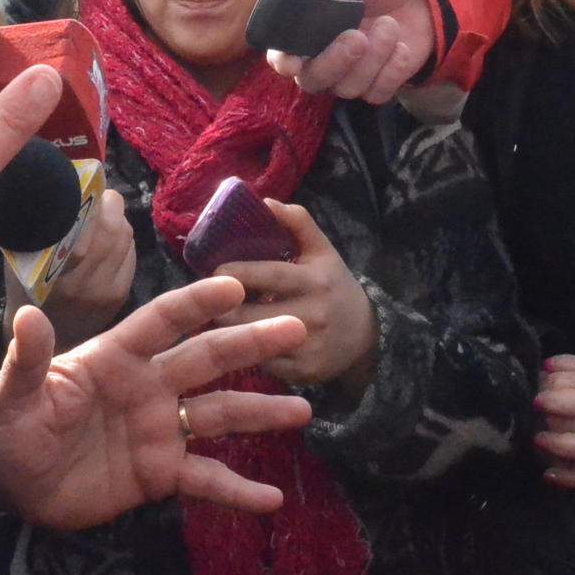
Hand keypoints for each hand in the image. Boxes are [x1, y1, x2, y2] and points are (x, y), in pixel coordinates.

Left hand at [0, 275, 312, 529]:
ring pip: (218, 414)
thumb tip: (29, 316)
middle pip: (206, 359)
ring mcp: (159, 430)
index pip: (162, 321)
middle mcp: (148, 386)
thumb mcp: (14, 396)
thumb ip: (28, 360)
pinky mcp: (160, 473)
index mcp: (116, 357)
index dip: (197, 303)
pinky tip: (271, 498)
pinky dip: (237, 489)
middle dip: (250, 343)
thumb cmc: (12, 429)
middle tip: (296, 328)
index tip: (235, 286)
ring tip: (303, 410)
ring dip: (260, 412)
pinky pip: (206, 478)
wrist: (13, 486)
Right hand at [20, 188, 136, 349]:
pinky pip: (130, 253)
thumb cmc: (24, 293)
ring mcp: (107, 290)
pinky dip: (122, 239)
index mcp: (53, 271)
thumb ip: (33, 228)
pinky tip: (108, 239)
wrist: (42, 347)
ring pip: (124, 236)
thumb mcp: (18, 259)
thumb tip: (51, 185)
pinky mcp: (121, 295)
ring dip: (115, 219)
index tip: (81, 183)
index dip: (87, 197)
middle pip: (111, 227)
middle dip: (106, 203)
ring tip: (100, 215)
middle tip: (94, 194)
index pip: (81, 223)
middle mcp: (84, 282)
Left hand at [215, 201, 378, 394]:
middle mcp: (313, 314)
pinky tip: (241, 343)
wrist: (366, 338)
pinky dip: (248, 352)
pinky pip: (262, 363)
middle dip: (222, 306)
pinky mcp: (303, 374)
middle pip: (250, 312)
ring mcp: (308, 347)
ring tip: (219, 318)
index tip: (213, 270)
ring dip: (228, 330)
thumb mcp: (322, 251)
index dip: (235, 273)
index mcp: (315, 279)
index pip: (267, 274)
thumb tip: (264, 201)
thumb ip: (297, 222)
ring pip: (251, 341)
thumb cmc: (333, 287)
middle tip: (208, 299)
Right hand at [266, 0, 431, 104]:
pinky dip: (392, 72)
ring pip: (348, 88)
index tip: (294, 62)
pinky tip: (402, 46)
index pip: (281, 53)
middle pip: (313, 81)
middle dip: (334, 62)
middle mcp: (323, 55)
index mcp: (308, 25)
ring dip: (372, 59)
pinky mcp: (377, 84)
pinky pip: (377, 94)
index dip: (282, 60)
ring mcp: (350, 73)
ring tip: (390, 24)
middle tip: (358, 36)